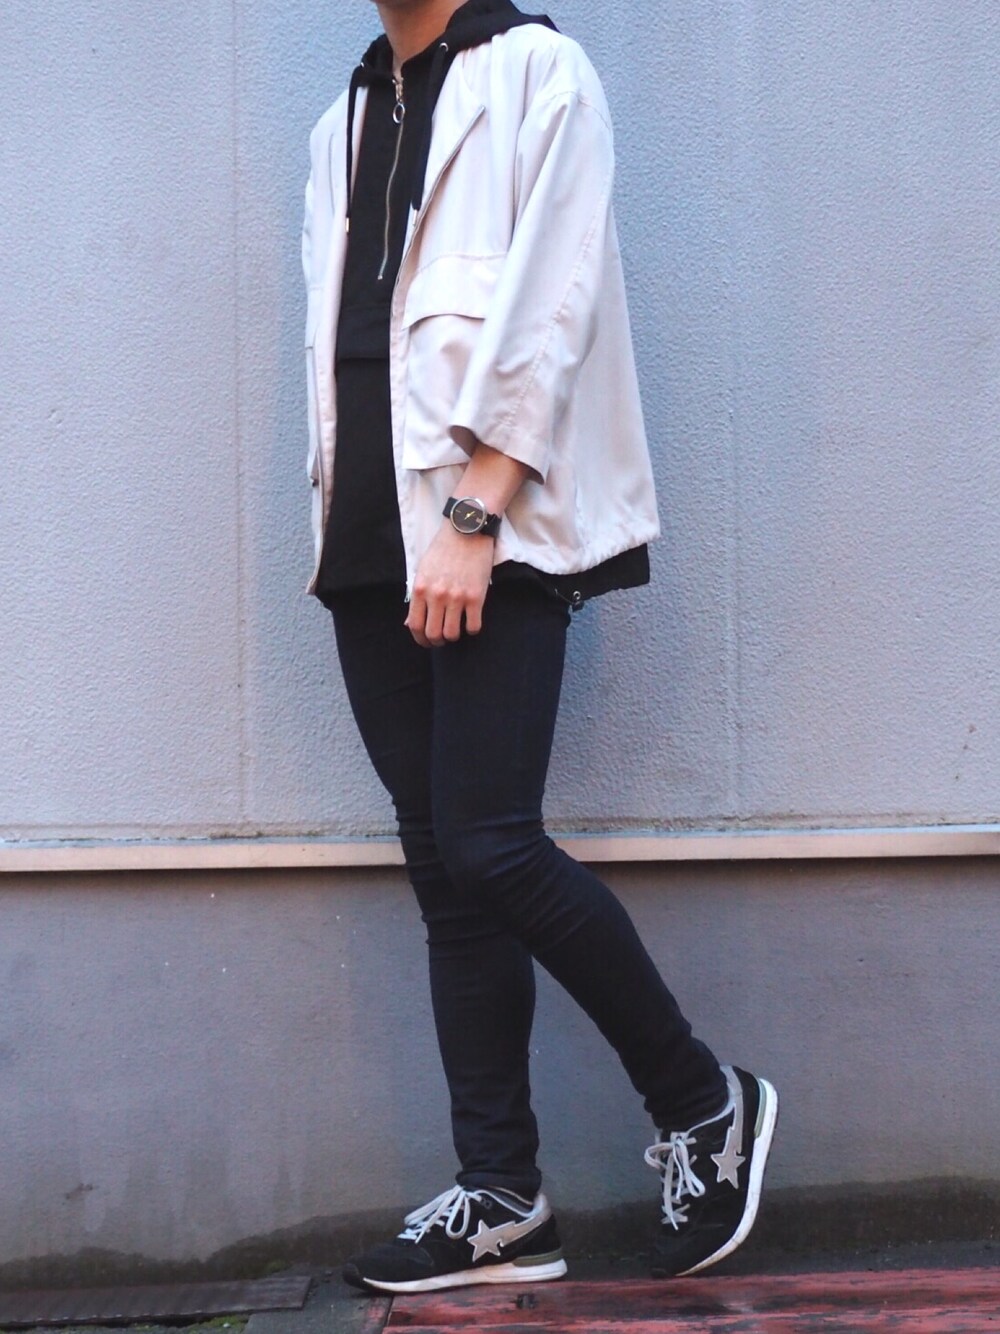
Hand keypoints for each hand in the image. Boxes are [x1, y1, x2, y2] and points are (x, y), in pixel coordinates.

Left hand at [406, 522, 494, 646]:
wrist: (468, 530)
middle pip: (433, 635)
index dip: (420, 639)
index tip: (426, 641)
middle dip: (437, 642)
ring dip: (454, 637)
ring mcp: (457, 597)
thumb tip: (409, 624)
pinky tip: (471, 621)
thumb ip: (417, 597)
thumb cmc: (444, 549)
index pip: (415, 626)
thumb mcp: (423, 571)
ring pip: (452, 634)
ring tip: (456, 630)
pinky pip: (473, 626)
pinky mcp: (477, 596)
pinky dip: (472, 629)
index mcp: (420, 589)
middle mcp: (436, 595)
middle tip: (442, 640)